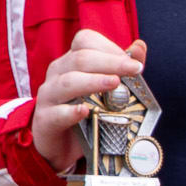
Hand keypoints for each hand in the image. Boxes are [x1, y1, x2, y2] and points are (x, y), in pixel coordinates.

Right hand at [30, 31, 143, 171]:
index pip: (85, 41)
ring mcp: (49, 96)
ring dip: (93, 81)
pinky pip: (57, 113)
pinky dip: (71, 112)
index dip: (109, 47)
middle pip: (80, 59)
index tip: (132, 62)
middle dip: (111, 62)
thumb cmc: (87, 111)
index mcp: (72, 62)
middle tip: (135, 69)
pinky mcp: (46, 120)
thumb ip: (122, 69)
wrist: (61, 144)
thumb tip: (140, 46)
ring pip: (67, 82)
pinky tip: (85, 111)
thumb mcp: (105, 89)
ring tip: (115, 83)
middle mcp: (58, 74)